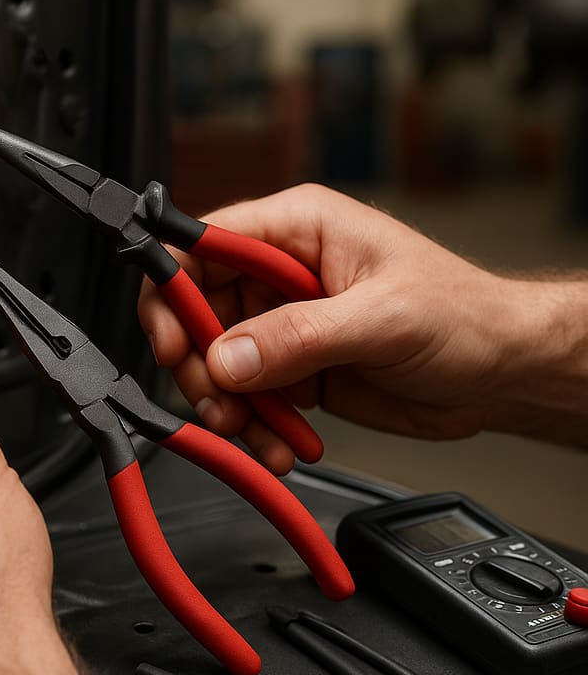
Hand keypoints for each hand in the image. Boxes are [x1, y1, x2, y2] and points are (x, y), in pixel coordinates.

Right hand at [139, 184, 585, 469]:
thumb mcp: (382, 318)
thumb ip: (299, 336)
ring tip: (251, 431)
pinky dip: (252, 427)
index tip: (172, 338)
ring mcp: (283, 323)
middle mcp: (279, 272)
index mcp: (297, 230)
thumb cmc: (464, 315)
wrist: (501, 373)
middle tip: (215, 397)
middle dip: (197, 360)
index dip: (174, 288)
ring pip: (216, 361)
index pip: (204, 245)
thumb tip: (228, 356)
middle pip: (197, 309)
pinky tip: (276, 444)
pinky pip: (247, 397)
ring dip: (223, 402)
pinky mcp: (292, 368)